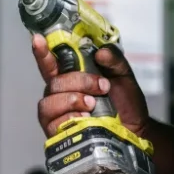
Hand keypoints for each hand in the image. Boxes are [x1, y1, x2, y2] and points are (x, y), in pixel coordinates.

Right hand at [32, 34, 149, 137]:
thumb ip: (114, 59)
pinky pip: (54, 123)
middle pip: (54, 82)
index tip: (38, 40)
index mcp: (70, 77)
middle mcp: (59, 94)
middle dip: (79, 82)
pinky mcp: (58, 133)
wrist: (134, 131)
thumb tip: (101, 52)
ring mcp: (57, 114)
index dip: (42, 52)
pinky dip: (71, 118)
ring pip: (49, 102)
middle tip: (102, 87)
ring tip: (93, 104)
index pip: (50, 63)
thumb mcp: (123, 75)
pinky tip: (85, 120)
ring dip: (73, 100)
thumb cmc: (125, 104)